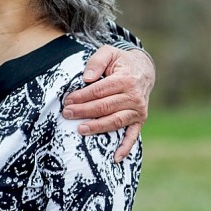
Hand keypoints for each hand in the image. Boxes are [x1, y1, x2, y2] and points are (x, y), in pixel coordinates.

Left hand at [62, 46, 154, 160]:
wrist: (144, 69)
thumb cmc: (120, 61)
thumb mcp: (108, 53)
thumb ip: (96, 62)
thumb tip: (86, 79)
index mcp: (126, 79)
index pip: (99, 91)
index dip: (82, 97)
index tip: (67, 101)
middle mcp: (134, 97)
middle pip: (105, 107)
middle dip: (84, 111)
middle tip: (66, 113)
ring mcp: (138, 110)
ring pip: (115, 121)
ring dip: (97, 127)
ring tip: (80, 130)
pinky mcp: (140, 120)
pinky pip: (133, 135)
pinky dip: (125, 147)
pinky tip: (115, 158)